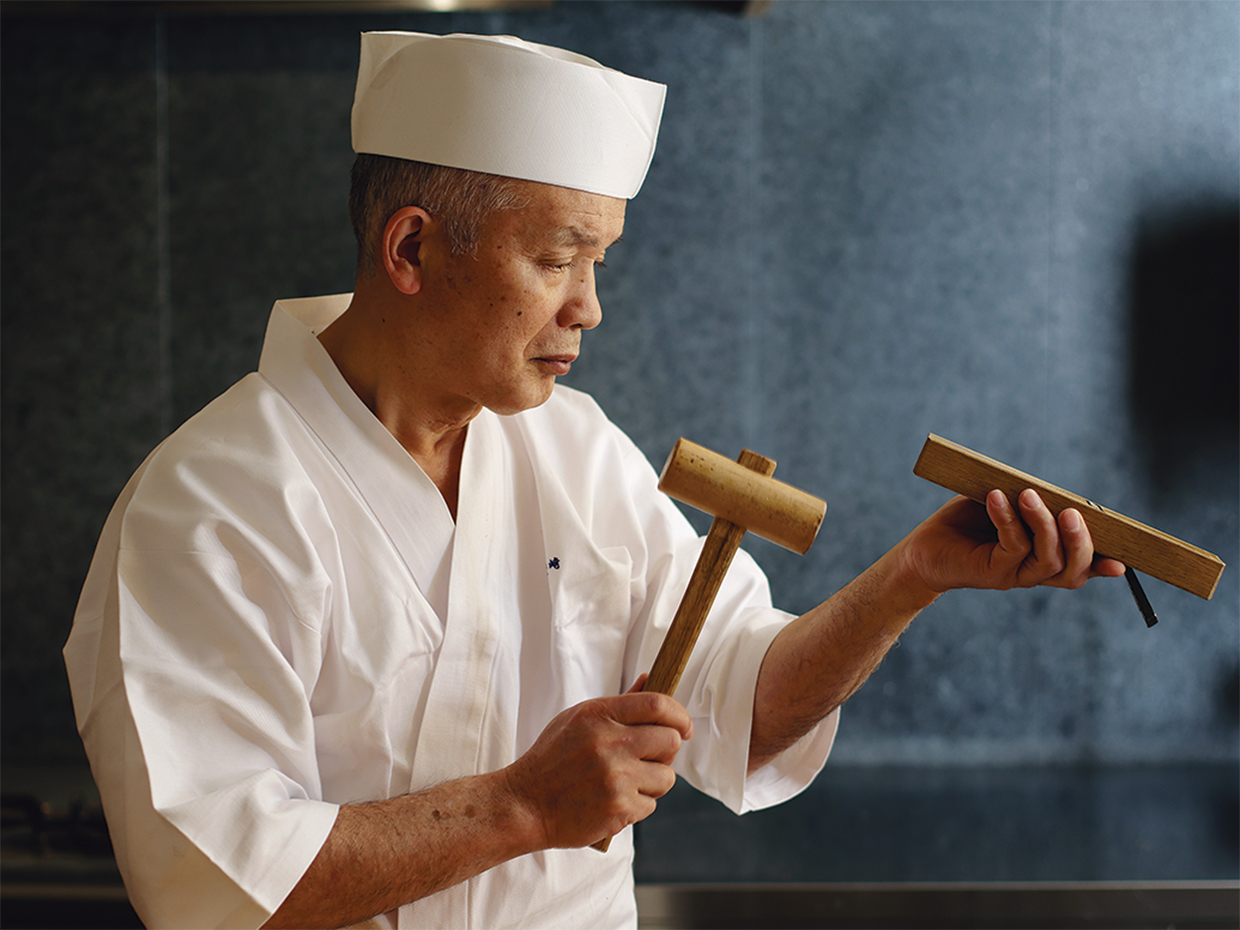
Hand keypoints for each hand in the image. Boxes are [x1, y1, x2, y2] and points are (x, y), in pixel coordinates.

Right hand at [502, 676, 692, 848]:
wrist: (523, 804)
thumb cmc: (551, 759)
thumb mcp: (577, 719)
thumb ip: (617, 704)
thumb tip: (649, 679)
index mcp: (598, 716)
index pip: (656, 704)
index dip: (678, 714)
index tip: (684, 725)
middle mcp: (609, 744)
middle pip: (670, 740)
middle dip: (667, 750)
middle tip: (652, 757)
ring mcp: (615, 779)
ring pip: (666, 777)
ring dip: (654, 781)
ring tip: (627, 781)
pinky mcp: (618, 810)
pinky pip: (651, 805)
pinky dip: (637, 805)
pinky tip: (613, 801)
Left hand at [906, 489, 1126, 594]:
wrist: (923, 548)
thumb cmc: (967, 522)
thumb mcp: (1004, 505)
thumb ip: (1031, 501)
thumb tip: (1050, 490)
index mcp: (1045, 558)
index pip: (1083, 565)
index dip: (1103, 563)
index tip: (1123, 560)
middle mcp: (1034, 572)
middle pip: (1073, 568)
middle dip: (1080, 540)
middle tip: (1073, 512)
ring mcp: (1014, 575)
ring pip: (1047, 559)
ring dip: (1043, 525)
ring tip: (1030, 496)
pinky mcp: (991, 573)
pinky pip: (1011, 547)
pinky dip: (1008, 520)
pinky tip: (997, 497)